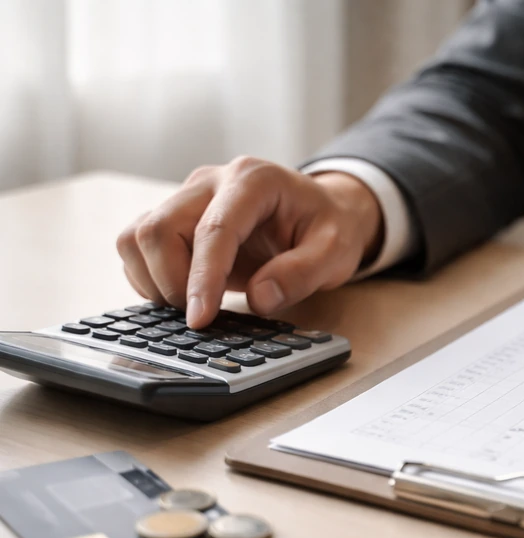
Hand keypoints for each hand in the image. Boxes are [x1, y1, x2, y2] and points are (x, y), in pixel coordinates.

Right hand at [116, 156, 382, 327]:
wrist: (323, 212)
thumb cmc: (330, 228)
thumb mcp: (336, 252)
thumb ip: (302, 274)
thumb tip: (259, 300)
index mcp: (253, 181)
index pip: (214, 230)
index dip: (202, 278)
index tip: (199, 319)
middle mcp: (210, 182)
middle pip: (159, 228)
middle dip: (172, 282)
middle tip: (203, 317)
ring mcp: (187, 197)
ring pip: (138, 236)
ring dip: (153, 280)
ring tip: (192, 306)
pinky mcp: (175, 217)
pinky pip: (137, 246)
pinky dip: (148, 277)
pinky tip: (181, 295)